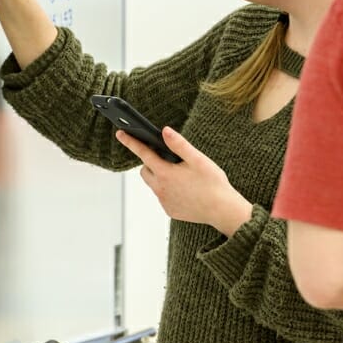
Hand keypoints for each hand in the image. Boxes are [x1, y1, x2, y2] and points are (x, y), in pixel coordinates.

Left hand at [117, 126, 252, 236]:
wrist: (222, 211)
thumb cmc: (213, 183)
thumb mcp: (197, 159)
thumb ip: (179, 144)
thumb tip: (164, 131)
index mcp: (165, 173)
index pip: (143, 153)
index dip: (131, 142)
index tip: (120, 133)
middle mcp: (160, 189)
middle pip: (146, 170)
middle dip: (151, 162)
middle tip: (168, 158)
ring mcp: (164, 201)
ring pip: (154, 184)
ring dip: (160, 176)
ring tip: (181, 175)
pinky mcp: (170, 211)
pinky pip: (163, 196)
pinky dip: (168, 190)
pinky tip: (186, 189)